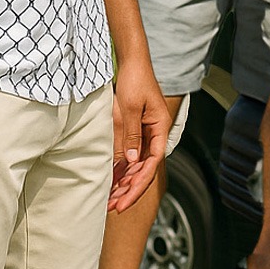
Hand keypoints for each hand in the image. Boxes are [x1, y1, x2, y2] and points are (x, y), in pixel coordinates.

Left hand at [109, 60, 170, 212]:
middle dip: (130, 190)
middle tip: (112, 207)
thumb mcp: (130, 108)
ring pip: (137, 165)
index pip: (151, 164)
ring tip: (109, 200)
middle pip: (144, 169)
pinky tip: (111, 182)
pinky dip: (121, 170)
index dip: (138, 185)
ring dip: (125, 183)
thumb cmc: (135, 80)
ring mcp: (146, 133)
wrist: (133, 62)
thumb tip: (130, 162)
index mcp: (160, 128)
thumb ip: (131, 135)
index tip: (123, 201)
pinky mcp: (136, 131)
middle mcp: (155, 133)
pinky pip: (130, 155)